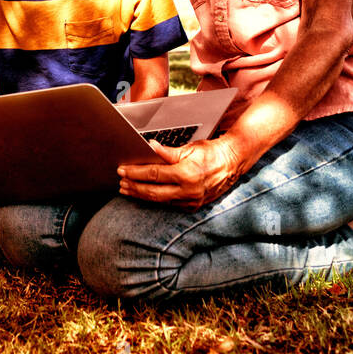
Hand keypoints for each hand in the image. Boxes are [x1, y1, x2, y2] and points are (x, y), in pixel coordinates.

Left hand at [117, 135, 243, 209]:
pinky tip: (146, 194)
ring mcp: (191, 201)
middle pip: (153, 192)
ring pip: (159, 201)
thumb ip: (168, 152)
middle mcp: (189, 190)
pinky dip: (156, 199)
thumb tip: (150, 147)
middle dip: (134, 187)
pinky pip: (169, 204)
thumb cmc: (211, 153)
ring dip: (141, 195)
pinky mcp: (193, 206)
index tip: (122, 170)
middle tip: (121, 183)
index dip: (135, 172)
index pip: (153, 174)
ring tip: (128, 190)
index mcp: (186, 174)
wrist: (232, 163)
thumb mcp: (189, 149)